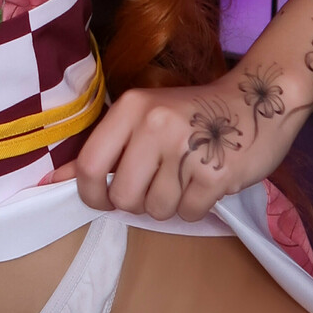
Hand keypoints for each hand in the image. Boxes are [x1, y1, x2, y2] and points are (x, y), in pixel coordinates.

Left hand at [49, 71, 303, 222]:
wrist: (258, 99)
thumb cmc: (193, 113)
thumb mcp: (145, 116)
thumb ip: (104, 148)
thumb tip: (53, 181)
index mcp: (132, 107)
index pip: (90, 165)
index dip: (90, 194)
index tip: (103, 199)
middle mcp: (155, 125)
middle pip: (124, 197)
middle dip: (136, 203)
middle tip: (156, 185)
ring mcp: (187, 149)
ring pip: (157, 210)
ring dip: (169, 204)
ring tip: (185, 177)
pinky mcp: (216, 174)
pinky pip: (188, 214)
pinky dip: (195, 207)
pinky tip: (205, 181)